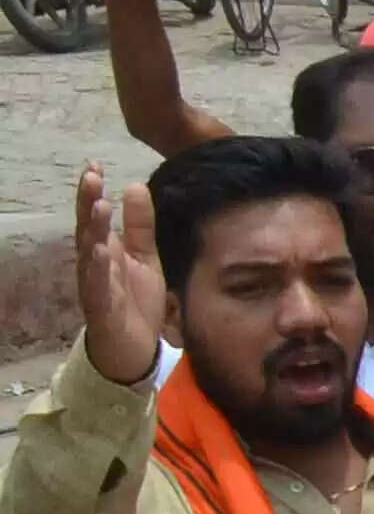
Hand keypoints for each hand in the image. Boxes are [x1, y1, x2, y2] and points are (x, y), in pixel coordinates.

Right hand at [72, 167, 162, 387]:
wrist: (134, 349)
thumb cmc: (135, 300)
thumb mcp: (144, 257)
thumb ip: (140, 226)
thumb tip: (135, 185)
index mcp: (105, 250)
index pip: (96, 216)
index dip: (94, 191)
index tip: (94, 164)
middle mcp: (95, 264)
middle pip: (88, 229)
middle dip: (88, 203)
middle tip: (91, 176)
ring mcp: (95, 285)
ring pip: (89, 254)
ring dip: (93, 230)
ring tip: (99, 207)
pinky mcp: (101, 307)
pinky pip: (97, 286)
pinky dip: (98, 268)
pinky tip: (100, 251)